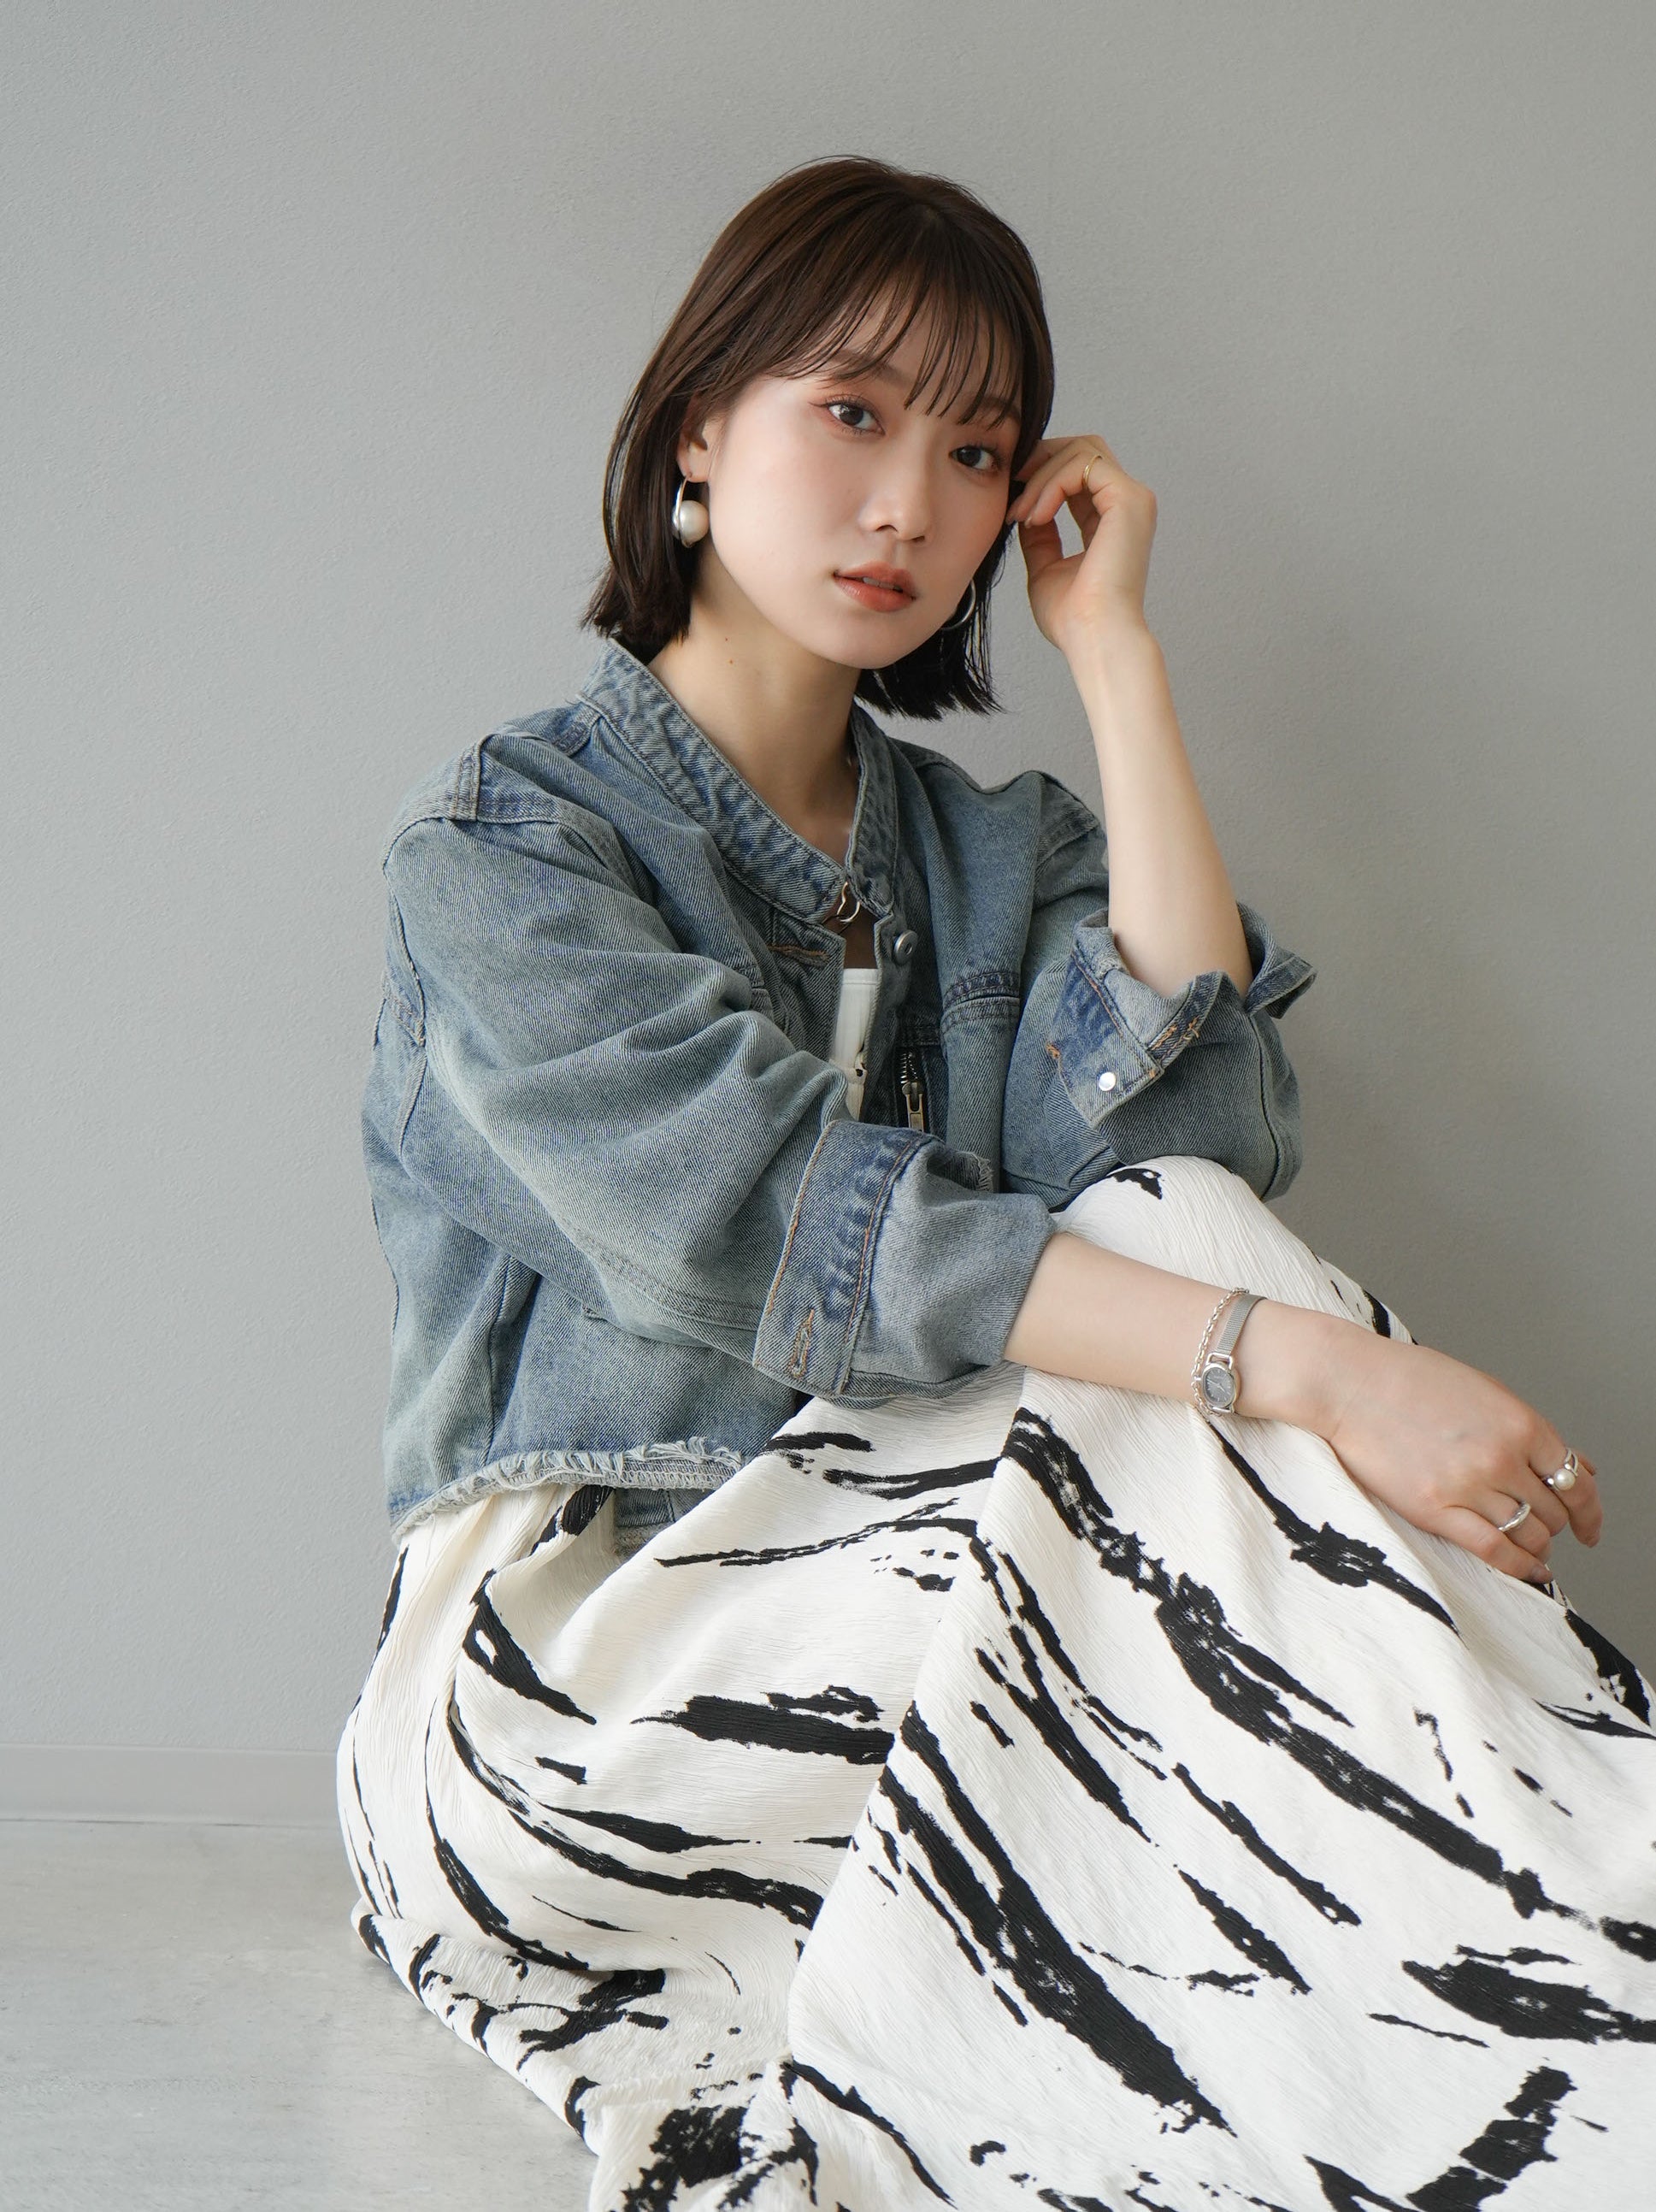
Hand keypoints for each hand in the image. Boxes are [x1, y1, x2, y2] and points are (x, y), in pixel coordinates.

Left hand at [1005, 433, 1156, 656]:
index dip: (1040, 473)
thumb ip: (1040, 536)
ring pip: (1080, 450)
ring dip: (1040, 475)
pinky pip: (1082, 465)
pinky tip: (1035, 514)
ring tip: (1020, 513)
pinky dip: (1051, 483)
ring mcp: (1132, 499)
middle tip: (1010, 485)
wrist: (1094, 638)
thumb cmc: (1073, 619)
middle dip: (1040, 459)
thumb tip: (1024, 509)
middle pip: (1082, 447)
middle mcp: (1127, 504)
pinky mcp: (1129, 499)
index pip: (1077, 472)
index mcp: (1112, 518)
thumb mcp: (1046, 568)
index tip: (1010, 497)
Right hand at [1312, 1327, 1601, 1584]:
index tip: (1591, 1528)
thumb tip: (1581, 1466)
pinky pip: (1493, 1551)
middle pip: (1553, 1511)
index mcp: (1519, 1423)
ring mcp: (1468, 1485)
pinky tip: (1526, 1570)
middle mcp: (1501, 1457)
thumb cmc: (1410, 1380)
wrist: (1348, 1383)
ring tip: (1532, 1549)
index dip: (1591, 1511)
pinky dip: (1518, 1567)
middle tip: (1546, 1530)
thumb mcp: (1485, 1391)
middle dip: (1556, 1524)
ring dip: (1537, 1546)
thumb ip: (1532, 1431)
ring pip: (1528, 1534)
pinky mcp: (1435, 1510)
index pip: (1576, 1481)